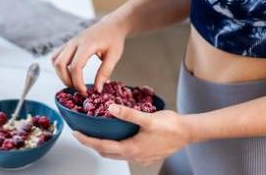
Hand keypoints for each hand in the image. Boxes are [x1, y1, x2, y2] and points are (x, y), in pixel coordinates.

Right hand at [51, 12, 129, 94]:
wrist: (111, 25)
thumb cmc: (114, 40)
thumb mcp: (114, 56)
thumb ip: (105, 72)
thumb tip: (97, 89)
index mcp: (87, 45)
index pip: (75, 67)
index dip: (78, 83)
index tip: (85, 92)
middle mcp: (75, 42)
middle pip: (59, 64)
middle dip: (66, 80)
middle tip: (78, 89)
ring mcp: (70, 42)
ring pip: (55, 60)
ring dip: (61, 74)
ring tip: (74, 82)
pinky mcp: (68, 44)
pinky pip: (56, 56)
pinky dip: (60, 67)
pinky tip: (70, 73)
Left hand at [73, 105, 192, 165]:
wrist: (189, 133)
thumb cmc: (171, 125)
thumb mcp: (148, 117)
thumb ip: (128, 113)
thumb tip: (111, 108)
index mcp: (132, 148)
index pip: (103, 146)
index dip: (88, 141)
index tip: (76, 134)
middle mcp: (134, 156)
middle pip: (107, 153)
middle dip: (92, 144)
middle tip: (82, 134)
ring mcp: (141, 158)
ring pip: (116, 155)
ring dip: (104, 147)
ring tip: (96, 135)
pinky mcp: (147, 156)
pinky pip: (126, 154)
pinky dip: (116, 147)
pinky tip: (118, 138)